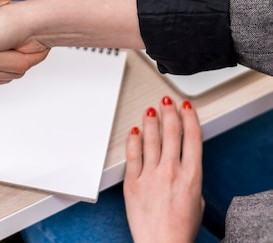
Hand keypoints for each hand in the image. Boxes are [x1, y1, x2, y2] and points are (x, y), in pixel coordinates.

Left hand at [123, 96, 203, 242]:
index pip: (192, 138)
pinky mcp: (132, 182)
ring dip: (151, 121)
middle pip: (171, 133)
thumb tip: (182, 166)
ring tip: (150, 110)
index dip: (189, 118)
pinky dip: (133, 140)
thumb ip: (190, 179)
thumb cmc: (180, 228)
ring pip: (151, 139)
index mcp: (191, 176)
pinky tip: (134, 131)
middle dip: (169, 112)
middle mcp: (171, 171)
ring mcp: (150, 175)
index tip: (186, 107)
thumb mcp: (197, 201)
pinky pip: (132, 155)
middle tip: (166, 101)